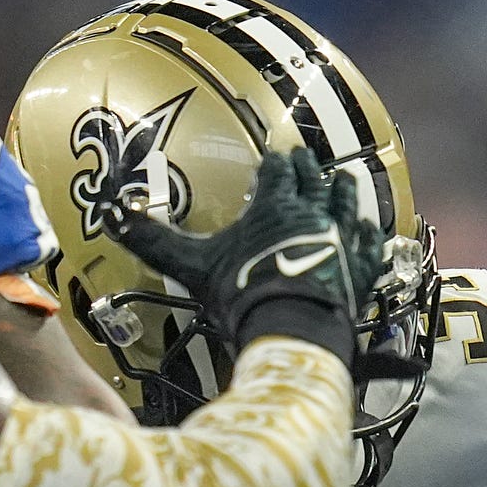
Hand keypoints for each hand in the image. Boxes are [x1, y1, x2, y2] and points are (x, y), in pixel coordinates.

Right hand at [108, 145, 384, 362]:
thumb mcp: (192, 267)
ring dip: (343, 188)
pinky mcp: (363, 267)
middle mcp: (314, 212)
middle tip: (305, 159)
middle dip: (308, 167)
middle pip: (314, 179)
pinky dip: (370, 230)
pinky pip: (371, 240)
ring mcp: (343, 238)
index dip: (275, 162)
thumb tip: (114, 218)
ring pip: (349, 201)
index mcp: (275, 204)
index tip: (274, 156)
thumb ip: (154, 241)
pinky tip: (371, 227)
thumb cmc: (244, 296)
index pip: (277, 170)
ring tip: (342, 180)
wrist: (295, 330)